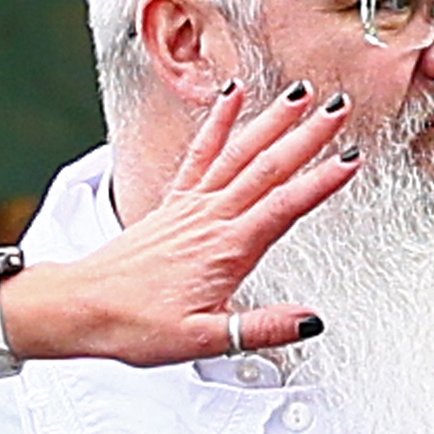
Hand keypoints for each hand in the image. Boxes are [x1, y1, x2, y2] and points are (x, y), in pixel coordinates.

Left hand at [15, 82, 360, 368]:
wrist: (82, 307)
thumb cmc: (135, 324)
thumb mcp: (203, 340)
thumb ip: (260, 328)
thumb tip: (309, 321)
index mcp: (225, 250)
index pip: (284, 207)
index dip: (320, 182)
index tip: (350, 159)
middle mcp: (210, 219)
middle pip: (267, 168)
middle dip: (307, 136)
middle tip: (339, 107)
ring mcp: (191, 206)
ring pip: (239, 152)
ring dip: (272, 121)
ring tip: (301, 94)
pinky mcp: (174, 203)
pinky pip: (200, 153)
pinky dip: (218, 121)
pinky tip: (232, 97)